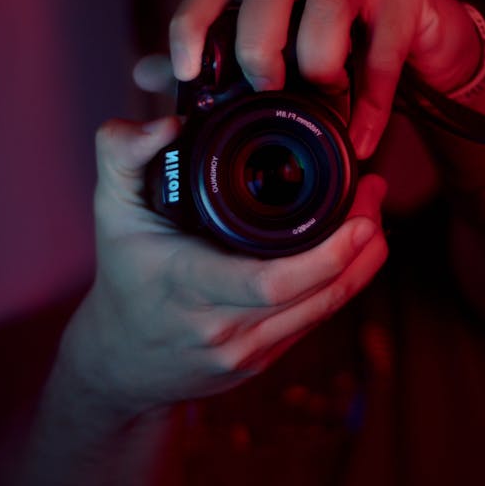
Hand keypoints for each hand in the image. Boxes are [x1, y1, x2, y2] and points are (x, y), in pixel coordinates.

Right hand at [67, 116, 387, 416]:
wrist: (120, 362)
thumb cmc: (123, 276)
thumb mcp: (110, 211)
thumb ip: (122, 154)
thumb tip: (166, 123)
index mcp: (189, 286)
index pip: (269, 283)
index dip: (326, 257)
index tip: (359, 216)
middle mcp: (223, 327)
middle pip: (316, 296)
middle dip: (360, 245)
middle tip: (374, 190)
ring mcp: (248, 350)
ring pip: (326, 309)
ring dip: (362, 262)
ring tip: (374, 212)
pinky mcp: (264, 361)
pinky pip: (315, 320)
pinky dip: (343, 282)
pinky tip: (355, 248)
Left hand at [166, 0, 481, 159]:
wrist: (424, 40)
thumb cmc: (340, 44)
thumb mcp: (277, 50)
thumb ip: (216, 58)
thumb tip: (145, 74)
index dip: (193, 22)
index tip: (185, 71)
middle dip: (258, 44)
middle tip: (262, 89)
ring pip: (328, 1)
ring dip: (319, 62)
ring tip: (323, 102)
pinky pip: (384, 44)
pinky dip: (371, 98)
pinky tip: (362, 136)